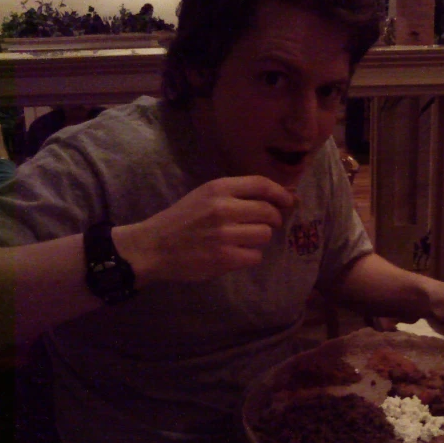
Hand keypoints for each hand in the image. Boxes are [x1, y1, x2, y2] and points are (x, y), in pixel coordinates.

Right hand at [114, 175, 294, 282]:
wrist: (153, 247)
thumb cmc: (182, 220)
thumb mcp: (205, 196)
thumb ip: (237, 195)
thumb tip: (281, 196)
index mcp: (218, 188)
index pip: (262, 184)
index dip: (281, 193)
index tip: (290, 201)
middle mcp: (223, 208)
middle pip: (269, 212)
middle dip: (272, 220)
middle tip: (262, 226)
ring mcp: (224, 234)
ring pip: (265, 235)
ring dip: (258, 240)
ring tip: (241, 241)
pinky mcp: (224, 257)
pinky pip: (255, 256)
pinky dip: (249, 257)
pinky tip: (234, 254)